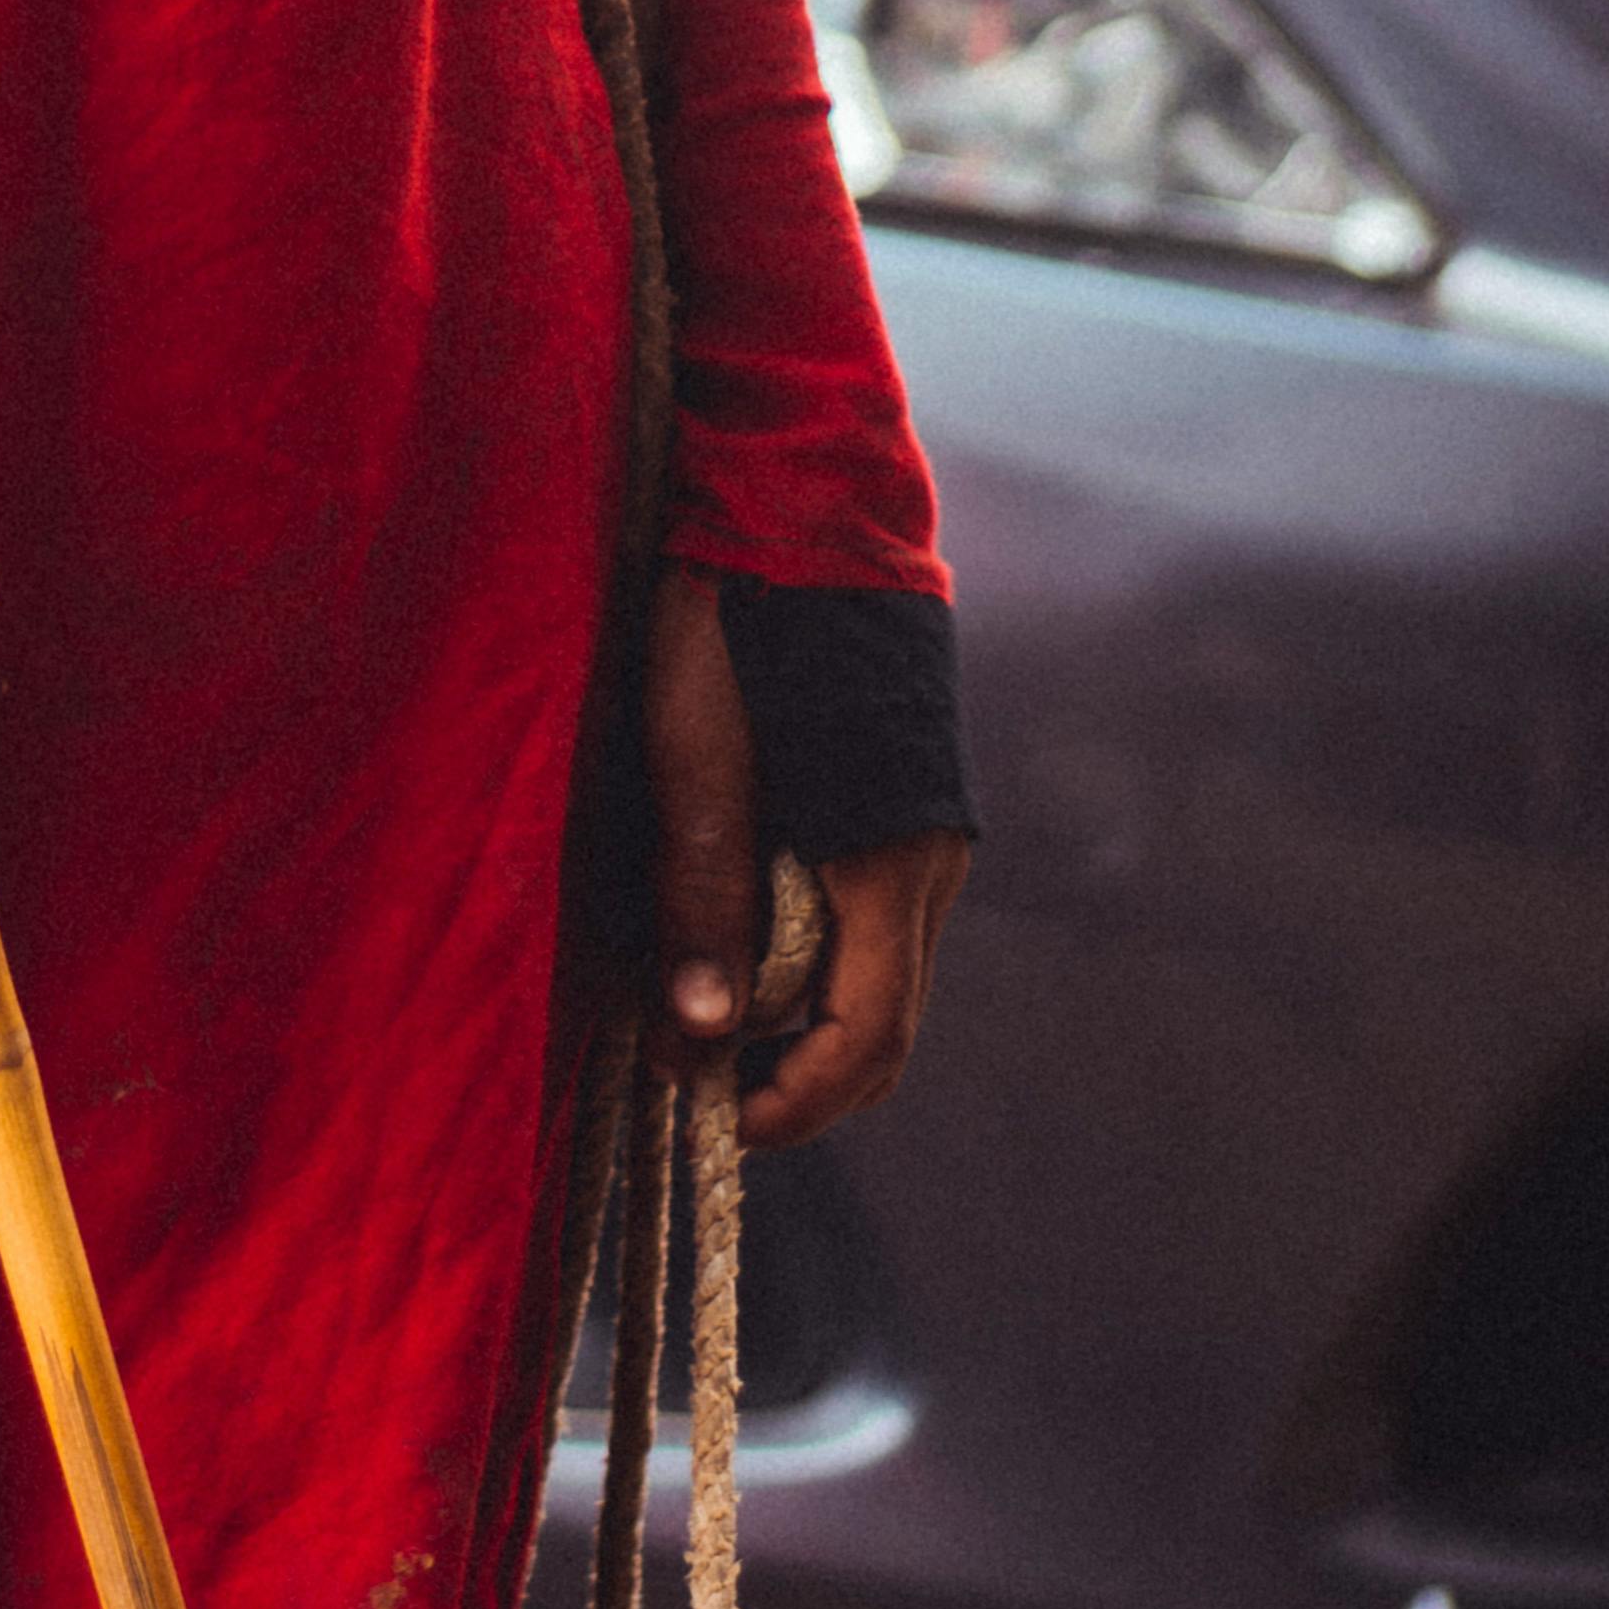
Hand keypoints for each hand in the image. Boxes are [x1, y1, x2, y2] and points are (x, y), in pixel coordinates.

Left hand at [643, 559, 969, 1155]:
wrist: (798, 493)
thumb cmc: (738, 609)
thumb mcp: (694, 747)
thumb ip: (701, 885)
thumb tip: (703, 1031)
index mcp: (889, 857)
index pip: (868, 1039)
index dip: (795, 1102)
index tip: (713, 1116)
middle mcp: (925, 857)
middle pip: (877, 1019)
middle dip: (788, 1068)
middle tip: (684, 1069)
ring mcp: (915, 827)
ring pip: (866, 966)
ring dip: (786, 1005)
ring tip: (683, 996)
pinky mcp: (889, 795)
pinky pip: (856, 910)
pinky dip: (797, 945)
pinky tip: (723, 922)